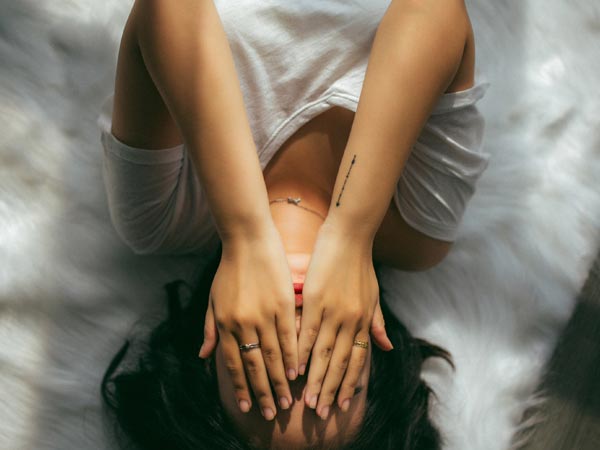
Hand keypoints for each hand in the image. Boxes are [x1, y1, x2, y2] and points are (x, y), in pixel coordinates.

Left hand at [198, 227, 297, 419]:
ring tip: (287, 399)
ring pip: (273, 354)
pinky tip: (297, 370)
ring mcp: (264, 313)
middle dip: (262, 392)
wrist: (247, 240)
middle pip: (254, 365)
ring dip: (280, 379)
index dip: (240, 386)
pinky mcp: (282, 302)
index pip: (232, 363)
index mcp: (224, 323)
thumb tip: (204, 358)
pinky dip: (293, 355)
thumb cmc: (229, 270)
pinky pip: (288, 335)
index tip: (246, 406)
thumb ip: (210, 330)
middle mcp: (243, 322)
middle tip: (272, 413)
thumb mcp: (213, 300)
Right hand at [297, 224, 392, 418]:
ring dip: (315, 379)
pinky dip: (301, 351)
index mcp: (364, 321)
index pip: (357, 361)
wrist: (350, 235)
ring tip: (307, 400)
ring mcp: (333, 311)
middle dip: (331, 390)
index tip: (341, 404)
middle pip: (340, 363)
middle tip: (321, 412)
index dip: (349, 384)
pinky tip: (294, 367)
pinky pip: (308, 331)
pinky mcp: (316, 299)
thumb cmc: (361, 264)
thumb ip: (377, 323)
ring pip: (323, 353)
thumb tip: (386, 348)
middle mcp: (351, 321)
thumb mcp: (374, 296)